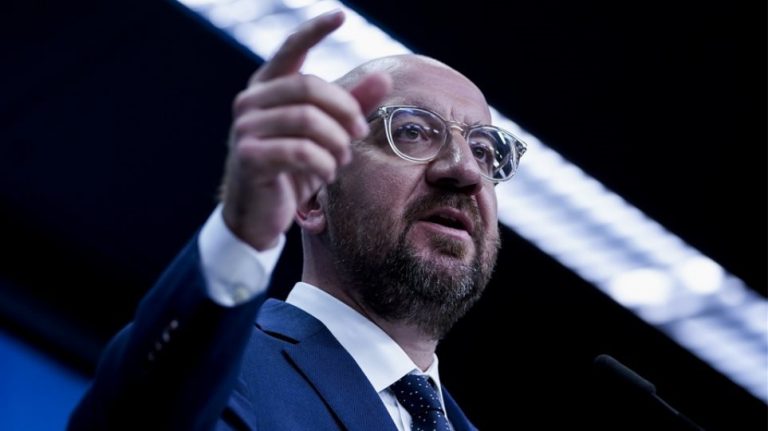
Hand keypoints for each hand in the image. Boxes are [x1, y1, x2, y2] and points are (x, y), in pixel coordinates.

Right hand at [220, 10, 391, 249]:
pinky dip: (324, 165)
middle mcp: (251, 101)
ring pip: (308, 121)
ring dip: (336, 144)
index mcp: (268, 87)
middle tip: (358, 134)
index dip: (315, 30)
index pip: (292, 49)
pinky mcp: (248, 155)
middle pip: (310, 87)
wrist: (259, 214)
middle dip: (345, 111)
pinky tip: (326, 175)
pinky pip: (302, 151)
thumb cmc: (291, 169)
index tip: (340, 15)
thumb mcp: (326, 135)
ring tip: (341, 161)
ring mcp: (246, 127)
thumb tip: (384, 78)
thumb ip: (351, 106)